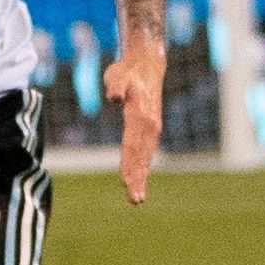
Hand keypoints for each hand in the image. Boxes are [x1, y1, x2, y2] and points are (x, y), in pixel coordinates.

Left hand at [104, 41, 165, 203]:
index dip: (128, 165)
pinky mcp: (151, 128)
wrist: (147, 63)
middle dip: (136, 179)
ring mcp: (152, 127)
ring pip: (144, 157)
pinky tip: (139, 180)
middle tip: (134, 200)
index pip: (131, 146)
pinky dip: (142, 167)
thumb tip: (112, 97)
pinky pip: (145, 151)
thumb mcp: (117, 75)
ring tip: (137, 199)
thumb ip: (115, 87)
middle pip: (140, 157)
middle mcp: (149, 125)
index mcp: (140, 116)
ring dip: (141, 178)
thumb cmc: (127, 71)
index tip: (125, 182)